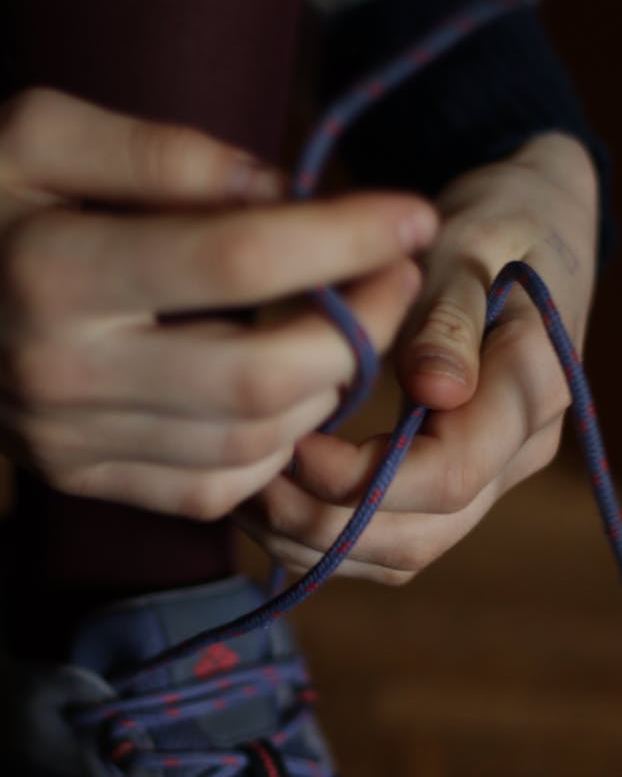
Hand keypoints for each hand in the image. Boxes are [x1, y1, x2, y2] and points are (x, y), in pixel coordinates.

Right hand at [0, 87, 435, 515]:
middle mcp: (69, 374)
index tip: (407, 213)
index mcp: (54, 270)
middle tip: (392, 279)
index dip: (343, 239)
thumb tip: (283, 193)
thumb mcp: (37, 131)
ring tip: (343, 332)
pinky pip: (208, 491)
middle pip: (261, 379)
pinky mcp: (83, 478)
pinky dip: (271, 450)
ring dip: (324, 393)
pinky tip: (282, 397)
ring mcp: (75, 443)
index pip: (233, 261)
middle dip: (358, 333)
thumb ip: (163, 153)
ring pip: (248, 449)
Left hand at [238, 132, 598, 582]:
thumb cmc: (497, 222)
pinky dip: (323, 537)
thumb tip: (436, 389)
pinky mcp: (450, 485)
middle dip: (320, 522)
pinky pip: (387, 543)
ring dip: (313, 541)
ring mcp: (486, 478)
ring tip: (244, 494)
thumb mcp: (473, 245)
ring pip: (398, 554)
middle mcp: (514, 454)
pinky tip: (269, 500)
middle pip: (416, 537)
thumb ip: (450, 317)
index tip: (291, 442)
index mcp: (529, 395)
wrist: (531, 227)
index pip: (447, 477)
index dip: (360, 479)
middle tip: (247, 476)